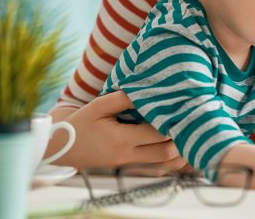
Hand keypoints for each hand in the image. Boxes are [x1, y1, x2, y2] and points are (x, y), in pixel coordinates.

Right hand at [49, 91, 187, 169]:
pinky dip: (169, 159)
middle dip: (181, 138)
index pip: (156, 132)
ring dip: (178, 151)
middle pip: (166, 152)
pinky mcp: (128, 166)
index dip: (173, 120)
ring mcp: (129, 163)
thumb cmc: (80, 124)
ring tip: (189, 132)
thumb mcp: (97, 106)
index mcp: (121, 138)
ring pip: (164, 164)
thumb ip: (121, 98)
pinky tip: (177, 146)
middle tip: (192, 120)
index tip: (184, 107)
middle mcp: (128, 154)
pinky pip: (155, 167)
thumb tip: (144, 88)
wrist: (62, 149)